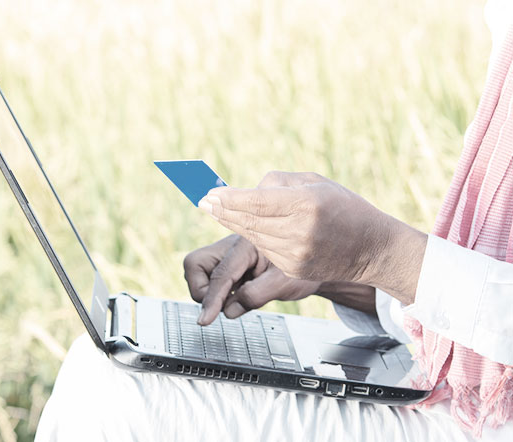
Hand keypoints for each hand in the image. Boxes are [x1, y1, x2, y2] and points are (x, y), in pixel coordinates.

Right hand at [183, 234, 320, 324]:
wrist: (310, 266)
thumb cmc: (300, 271)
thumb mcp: (284, 284)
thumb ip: (256, 296)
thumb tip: (228, 311)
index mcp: (247, 245)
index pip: (220, 274)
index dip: (211, 299)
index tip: (204, 320)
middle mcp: (232, 247)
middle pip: (194, 264)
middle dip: (202, 289)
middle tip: (224, 303)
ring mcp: (226, 255)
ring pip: (197, 272)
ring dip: (209, 292)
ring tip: (237, 298)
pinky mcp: (226, 266)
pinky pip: (208, 279)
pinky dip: (217, 293)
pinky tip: (237, 295)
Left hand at [198, 171, 426, 304]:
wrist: (371, 247)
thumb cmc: (345, 208)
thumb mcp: (316, 182)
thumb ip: (279, 183)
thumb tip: (247, 191)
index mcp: (305, 205)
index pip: (256, 202)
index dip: (229, 199)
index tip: (209, 194)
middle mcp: (299, 232)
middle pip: (249, 221)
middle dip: (222, 211)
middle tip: (204, 201)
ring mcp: (295, 255)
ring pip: (252, 237)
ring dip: (233, 223)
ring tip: (217, 210)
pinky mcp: (292, 270)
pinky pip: (263, 251)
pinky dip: (252, 238)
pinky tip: (244, 226)